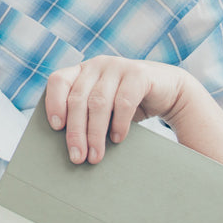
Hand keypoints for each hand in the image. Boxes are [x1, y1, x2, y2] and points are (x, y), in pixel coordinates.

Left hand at [44, 56, 187, 163]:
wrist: (168, 91)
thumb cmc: (127, 104)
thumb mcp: (103, 107)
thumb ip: (85, 115)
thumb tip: (69, 148)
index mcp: (82, 71)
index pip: (58, 81)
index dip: (54, 102)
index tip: (55, 127)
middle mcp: (97, 65)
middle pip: (78, 99)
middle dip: (76, 131)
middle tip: (77, 157)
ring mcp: (118, 66)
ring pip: (98, 102)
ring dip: (95, 133)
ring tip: (95, 156)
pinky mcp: (139, 74)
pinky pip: (123, 101)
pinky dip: (119, 124)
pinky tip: (117, 139)